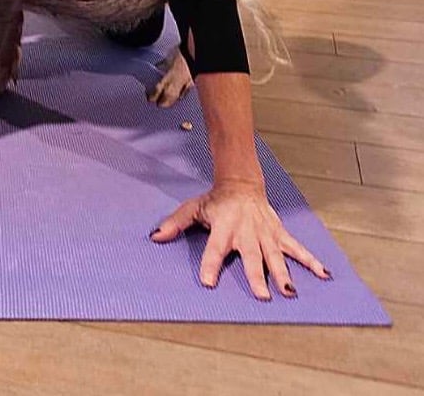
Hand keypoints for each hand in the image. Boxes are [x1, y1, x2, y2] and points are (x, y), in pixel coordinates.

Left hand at [150, 179, 331, 299]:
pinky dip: (311, 261)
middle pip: (251, 256)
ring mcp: (265, 233)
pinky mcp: (279, 233)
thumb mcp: (193, 208)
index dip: (210, 265)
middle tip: (262, 296)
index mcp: (224, 227)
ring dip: (283, 273)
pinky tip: (323, 275)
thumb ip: (175, 223)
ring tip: (289, 292)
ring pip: (275, 255)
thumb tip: (155, 237)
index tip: (208, 283)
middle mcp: (246, 232)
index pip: (215, 249)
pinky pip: (296, 248)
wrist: (242, 183)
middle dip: (256, 276)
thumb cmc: (216, 201)